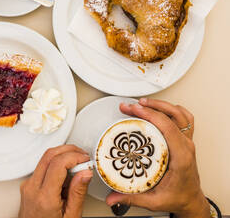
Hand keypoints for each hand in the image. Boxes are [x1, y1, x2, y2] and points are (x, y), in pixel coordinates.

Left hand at [19, 145, 92, 217]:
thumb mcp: (71, 217)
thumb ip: (78, 193)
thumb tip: (85, 172)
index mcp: (44, 198)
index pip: (58, 164)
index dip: (74, 156)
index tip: (86, 159)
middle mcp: (32, 188)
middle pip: (49, 155)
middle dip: (69, 150)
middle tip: (83, 156)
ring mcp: (27, 185)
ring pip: (44, 158)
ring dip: (62, 155)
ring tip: (77, 164)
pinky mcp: (27, 185)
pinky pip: (42, 167)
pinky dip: (56, 164)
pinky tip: (67, 173)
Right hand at [105, 99, 209, 217]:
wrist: (190, 200)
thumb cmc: (178, 197)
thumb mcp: (153, 200)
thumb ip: (131, 197)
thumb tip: (113, 197)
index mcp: (181, 157)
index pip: (168, 128)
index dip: (151, 115)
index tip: (135, 109)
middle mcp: (186, 147)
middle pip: (172, 116)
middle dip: (149, 107)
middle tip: (131, 106)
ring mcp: (187, 142)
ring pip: (179, 113)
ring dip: (161, 105)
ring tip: (143, 102)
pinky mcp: (184, 140)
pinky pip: (183, 118)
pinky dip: (171, 109)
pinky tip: (160, 108)